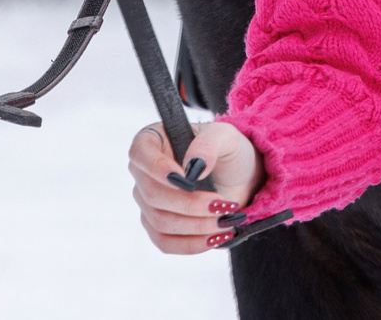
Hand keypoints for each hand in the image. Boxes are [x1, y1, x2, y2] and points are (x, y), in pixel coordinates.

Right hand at [127, 118, 263, 253]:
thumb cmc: (227, 149)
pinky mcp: (158, 226)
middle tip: (222, 204)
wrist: (240, 176)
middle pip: (153, 195)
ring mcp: (149, 201)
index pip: (140, 153)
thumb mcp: (225, 136)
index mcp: (154, 140)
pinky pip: (165, 242)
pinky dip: (191, 244)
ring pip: (160, 222)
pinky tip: (214, 238)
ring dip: (196, 225)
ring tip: (225, 220)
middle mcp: (145, 172)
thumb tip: (193, 166)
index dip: (158, 169)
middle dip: (190, 204)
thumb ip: (208, 144)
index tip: (186, 180)